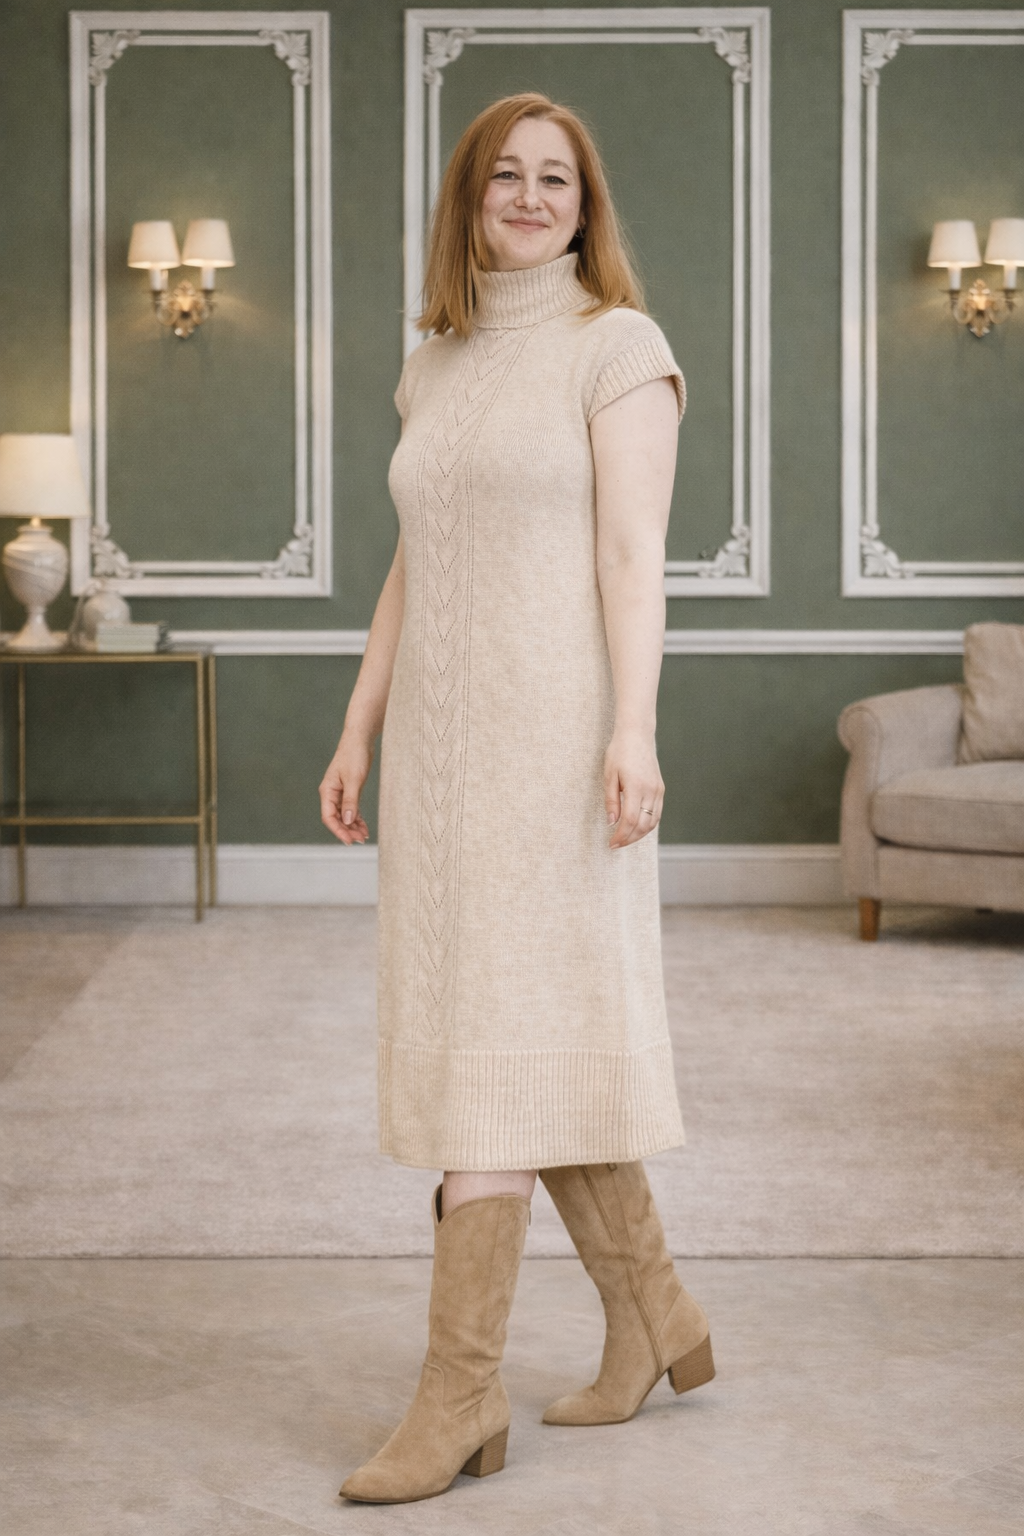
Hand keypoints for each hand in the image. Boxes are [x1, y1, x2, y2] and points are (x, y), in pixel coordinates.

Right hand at [319, 731, 372, 844]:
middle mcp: (331, 793)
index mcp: (327, 791)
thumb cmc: (354, 755)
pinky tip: (364, 827)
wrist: (360, 739)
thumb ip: (351, 801)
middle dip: (347, 831)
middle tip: (360, 840)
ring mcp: (340, 792)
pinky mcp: (349, 790)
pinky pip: (351, 809)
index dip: (338, 830)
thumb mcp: (354, 780)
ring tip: (364, 836)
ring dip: (353, 827)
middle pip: (336, 818)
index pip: (329, 817)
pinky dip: (357, 818)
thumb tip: (348, 821)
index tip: (349, 841)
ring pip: (344, 815)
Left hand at [604, 728, 663, 848]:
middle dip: (629, 838)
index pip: (630, 820)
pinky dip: (647, 825)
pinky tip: (636, 827)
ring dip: (639, 834)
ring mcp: (658, 790)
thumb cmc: (619, 753)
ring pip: (652, 822)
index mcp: (636, 786)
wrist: (637, 736)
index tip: (611, 843)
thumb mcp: (609, 775)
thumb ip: (611, 800)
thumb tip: (611, 822)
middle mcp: (651, 790)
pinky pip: (656, 813)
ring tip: (625, 838)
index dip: (621, 835)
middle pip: (643, 825)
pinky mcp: (661, 789)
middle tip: (616, 844)